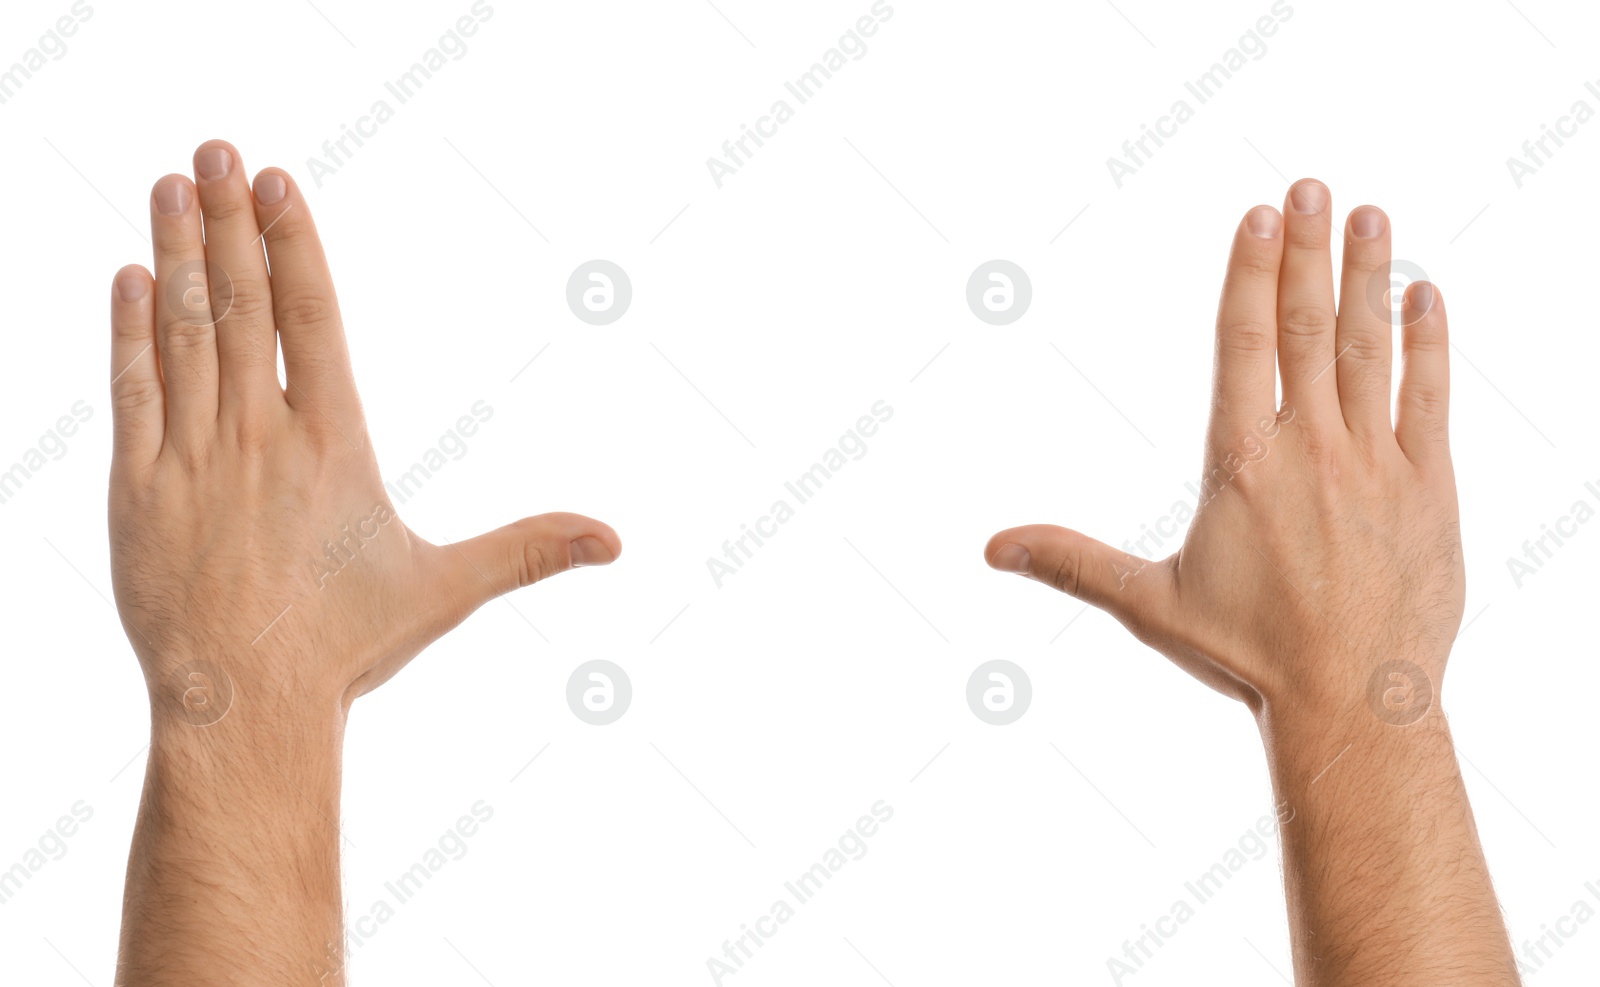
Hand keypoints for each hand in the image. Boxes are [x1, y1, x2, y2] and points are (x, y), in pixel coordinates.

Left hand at [107, 139, 620, 723]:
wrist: (244, 708)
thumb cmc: (347, 647)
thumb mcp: (447, 589)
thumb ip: (529, 549)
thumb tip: (616, 541)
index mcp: (334, 445)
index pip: (310, 319)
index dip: (295, 244)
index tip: (279, 183)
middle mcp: (260, 438)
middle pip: (243, 305)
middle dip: (232, 220)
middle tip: (218, 149)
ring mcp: (193, 459)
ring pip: (184, 333)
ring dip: (177, 252)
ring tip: (173, 184)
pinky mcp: (138, 491)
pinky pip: (132, 392)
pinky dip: (131, 331)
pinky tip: (130, 278)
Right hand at [986, 179, 1459, 716]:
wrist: (1355, 705)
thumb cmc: (1249, 656)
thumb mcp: (1149, 605)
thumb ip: (1072, 562)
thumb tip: (992, 548)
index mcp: (1242, 466)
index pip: (1244, 347)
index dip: (1250, 275)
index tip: (1259, 217)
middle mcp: (1311, 451)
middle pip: (1306, 328)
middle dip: (1307, 252)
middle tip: (1310, 186)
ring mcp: (1375, 464)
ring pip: (1369, 349)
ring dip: (1371, 277)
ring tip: (1370, 214)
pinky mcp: (1428, 489)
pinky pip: (1431, 399)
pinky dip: (1430, 344)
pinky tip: (1427, 298)